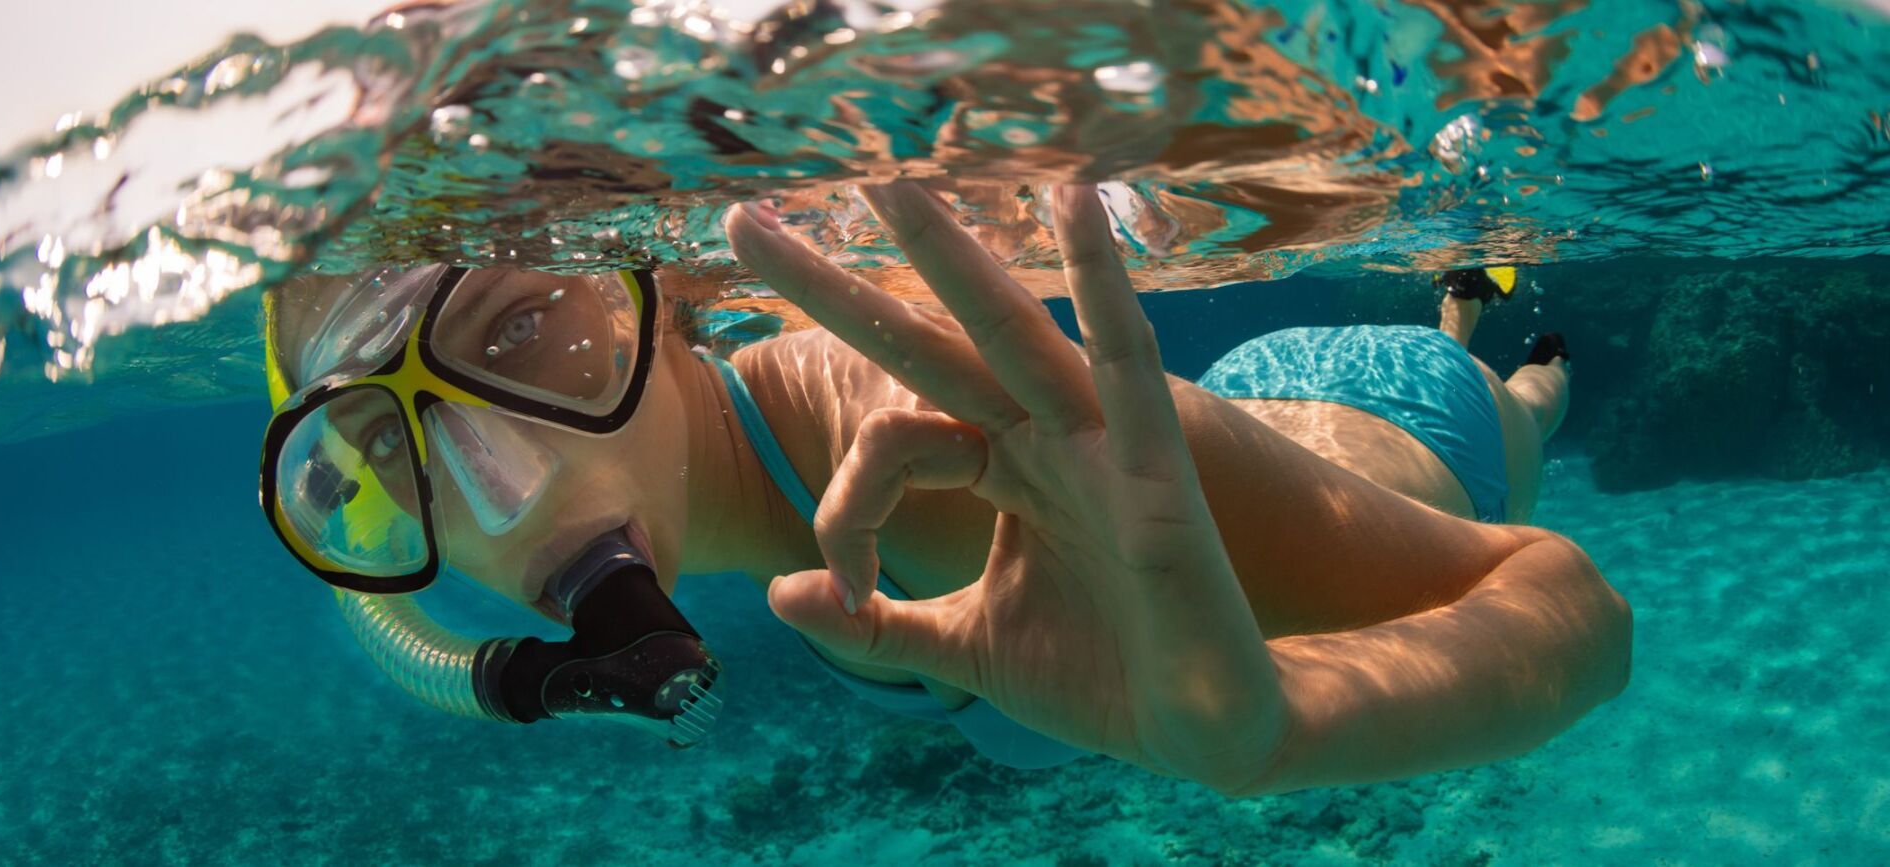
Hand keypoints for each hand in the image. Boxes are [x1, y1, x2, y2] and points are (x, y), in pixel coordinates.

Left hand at [723, 183, 1288, 787]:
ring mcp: (1095, 444)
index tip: (845, 589)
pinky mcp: (1152, 465)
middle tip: (741, 225)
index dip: (845, 512)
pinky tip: (1078, 208)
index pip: (890, 445)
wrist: (1203, 737)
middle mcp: (1039, 441)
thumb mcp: (963, 651)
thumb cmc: (1101, 682)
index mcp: (999, 475)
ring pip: (1009, 332)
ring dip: (950, 258)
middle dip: (834, 287)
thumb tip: (778, 593)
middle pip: (923, 344)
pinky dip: (1105, 286)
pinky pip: (1124, 361)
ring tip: (888, 186)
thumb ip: (874, 626)